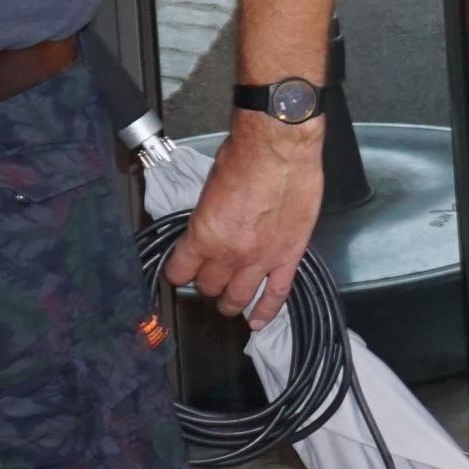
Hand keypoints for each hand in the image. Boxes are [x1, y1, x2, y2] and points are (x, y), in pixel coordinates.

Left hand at [176, 120, 325, 324]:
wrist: (281, 147)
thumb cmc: (245, 157)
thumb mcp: (209, 188)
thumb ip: (207, 218)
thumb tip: (208, 228)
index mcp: (204, 235)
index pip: (181, 270)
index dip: (178, 272)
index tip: (181, 270)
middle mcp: (230, 253)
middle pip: (208, 286)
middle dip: (205, 283)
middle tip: (208, 277)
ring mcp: (262, 259)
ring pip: (239, 297)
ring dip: (230, 302)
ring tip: (228, 303)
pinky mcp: (289, 256)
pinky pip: (277, 294)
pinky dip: (267, 310)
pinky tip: (258, 321)